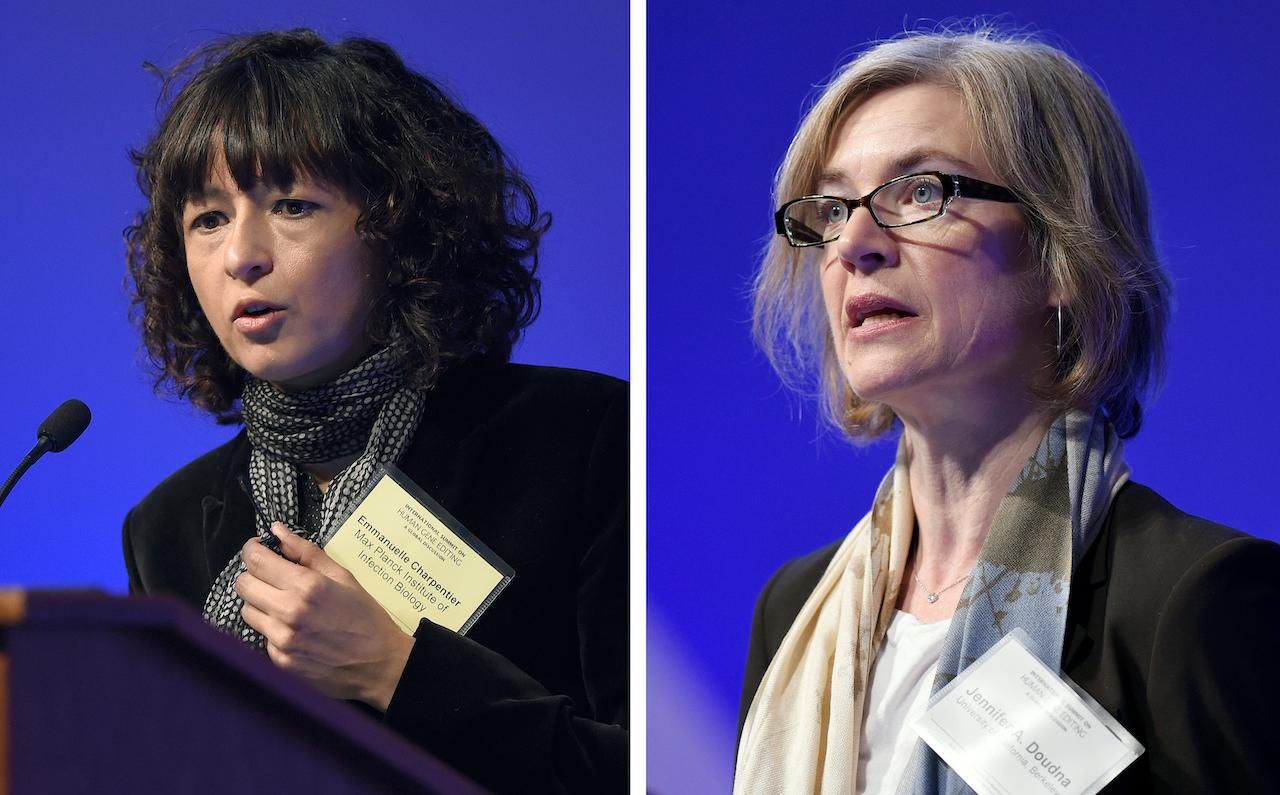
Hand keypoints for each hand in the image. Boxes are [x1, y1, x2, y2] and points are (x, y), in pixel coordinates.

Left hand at [235, 522, 414, 711]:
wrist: (378, 663)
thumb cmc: (365, 617)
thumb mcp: (342, 576)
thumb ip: (306, 552)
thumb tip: (277, 531)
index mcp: (306, 586)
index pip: (256, 561)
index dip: (252, 550)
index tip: (257, 548)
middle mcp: (288, 612)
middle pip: (243, 585)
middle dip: (254, 575)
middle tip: (272, 576)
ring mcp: (281, 639)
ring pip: (247, 610)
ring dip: (260, 602)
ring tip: (285, 604)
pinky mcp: (280, 660)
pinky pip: (262, 635)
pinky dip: (273, 629)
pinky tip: (296, 629)